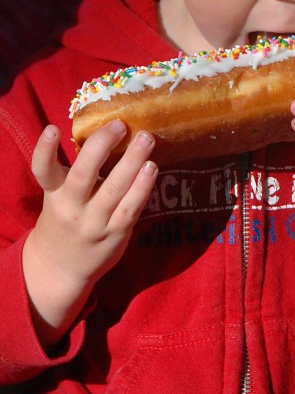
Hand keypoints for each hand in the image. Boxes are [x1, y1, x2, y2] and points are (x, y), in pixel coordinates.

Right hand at [23, 120, 156, 348]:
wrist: (61, 268)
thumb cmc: (66, 219)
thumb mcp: (59, 195)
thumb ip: (78, 171)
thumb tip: (110, 132)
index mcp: (54, 193)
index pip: (43, 170)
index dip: (45, 149)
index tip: (52, 129)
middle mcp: (71, 207)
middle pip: (83, 174)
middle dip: (102, 145)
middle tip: (120, 124)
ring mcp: (94, 222)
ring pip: (114, 189)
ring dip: (132, 161)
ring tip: (146, 139)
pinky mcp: (115, 233)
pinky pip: (131, 207)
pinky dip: (143, 186)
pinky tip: (151, 167)